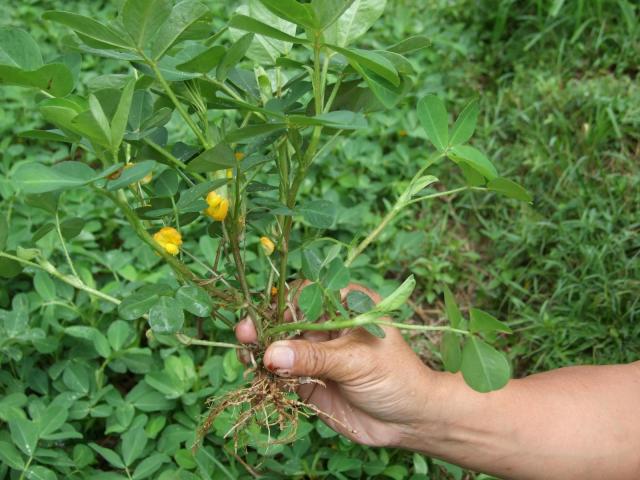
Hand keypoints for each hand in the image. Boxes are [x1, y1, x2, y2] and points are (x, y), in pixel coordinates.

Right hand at [235, 283, 435, 446]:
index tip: (270, 317)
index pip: (308, 292)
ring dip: (260, 347)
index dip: (286, 303)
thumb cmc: (395, 378)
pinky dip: (265, 371)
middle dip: (265, 325)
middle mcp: (327, 325)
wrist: (409, 421)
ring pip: (280, 345)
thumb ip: (314, 357)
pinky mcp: (308, 379)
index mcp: (346, 305)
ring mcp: (316, 352)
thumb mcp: (356, 361)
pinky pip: (281, 372)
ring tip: (244, 351)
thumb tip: (272, 354)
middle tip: (245, 332)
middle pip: (287, 318)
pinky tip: (252, 369)